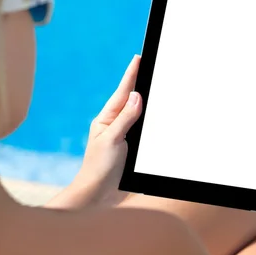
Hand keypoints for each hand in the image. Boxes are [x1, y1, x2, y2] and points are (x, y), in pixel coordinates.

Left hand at [72, 55, 142, 203]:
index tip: (138, 57)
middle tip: (148, 63)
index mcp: (107, 119)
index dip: (131, 74)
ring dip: (146, 101)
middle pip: (131, 99)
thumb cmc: (99, 168)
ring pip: (139, 114)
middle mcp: (116, 125)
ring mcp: (125, 137)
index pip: (122, 92)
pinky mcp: (133, 150)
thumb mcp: (112, 139)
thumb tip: (136, 95)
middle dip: (140, 82)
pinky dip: (151, 121)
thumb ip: (125, 118)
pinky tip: (157, 118)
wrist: (98, 196)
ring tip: (154, 84)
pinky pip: (145, 131)